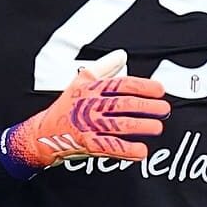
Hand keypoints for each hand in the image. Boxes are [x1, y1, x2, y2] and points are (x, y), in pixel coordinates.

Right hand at [0, 50, 168, 177]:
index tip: (159, 90)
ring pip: (120, 124)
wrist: (43, 134)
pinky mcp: (88, 144)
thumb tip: (121, 55)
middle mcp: (89, 105)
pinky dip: (128, 150)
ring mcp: (88, 125)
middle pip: (123, 104)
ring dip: (141, 126)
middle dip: (147, 107)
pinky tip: (141, 151)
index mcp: (90, 88)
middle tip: (163, 109)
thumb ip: (104, 68)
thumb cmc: (65, 108)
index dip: (143, 86)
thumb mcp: (80, 82)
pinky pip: (111, 147)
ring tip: (157, 127)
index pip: (121, 84)